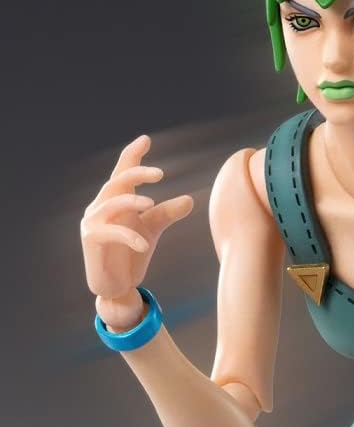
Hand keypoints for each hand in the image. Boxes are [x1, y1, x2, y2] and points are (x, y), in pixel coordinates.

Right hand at [81, 134, 193, 322]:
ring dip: (132, 201)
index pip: (122, 172)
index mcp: (115, 201)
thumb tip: (190, 199)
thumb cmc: (130, 256)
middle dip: (137, 173)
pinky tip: (143, 244)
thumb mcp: (151, 231)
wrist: (116, 286)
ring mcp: (92, 222)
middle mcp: (100, 207)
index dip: (132, 155)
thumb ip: (166, 214)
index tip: (146, 139)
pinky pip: (112, 232)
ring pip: (112, 202)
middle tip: (160, 173)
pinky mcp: (91, 239)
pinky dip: (129, 236)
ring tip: (151, 203)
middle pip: (117, 181)